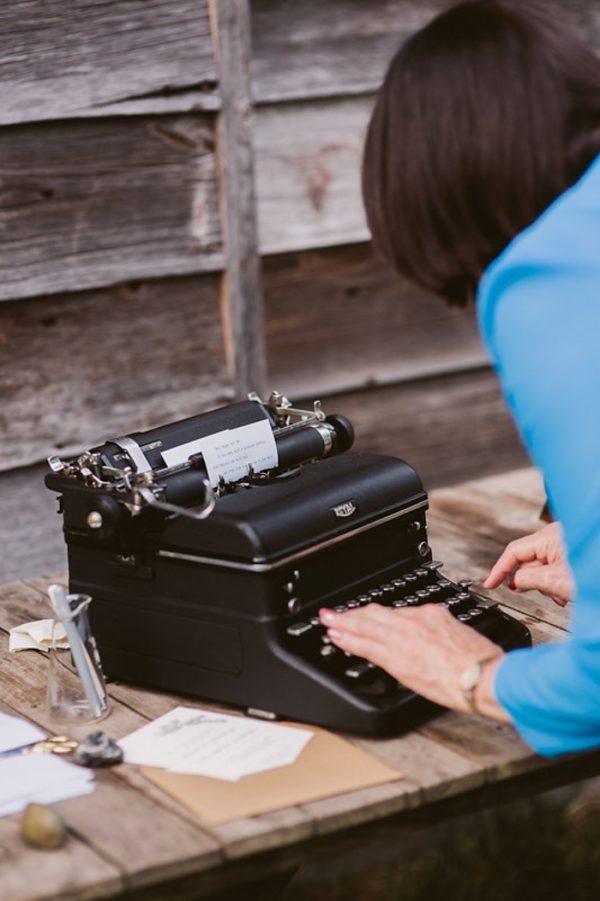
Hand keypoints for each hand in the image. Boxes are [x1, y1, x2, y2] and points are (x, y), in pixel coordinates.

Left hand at [319, 604, 507, 719]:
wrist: (487, 677)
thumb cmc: (483, 664)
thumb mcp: (463, 637)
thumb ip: (443, 634)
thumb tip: (435, 643)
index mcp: (433, 614)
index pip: (397, 612)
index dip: (378, 615)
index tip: (369, 615)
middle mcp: (416, 621)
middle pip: (376, 614)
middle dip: (353, 613)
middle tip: (334, 612)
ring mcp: (404, 637)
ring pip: (366, 626)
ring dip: (344, 622)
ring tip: (328, 620)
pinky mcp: (397, 657)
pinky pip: (366, 645)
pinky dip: (348, 639)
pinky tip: (337, 637)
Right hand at [483, 522, 572, 605]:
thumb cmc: (592, 576)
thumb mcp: (553, 580)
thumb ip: (526, 579)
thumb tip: (514, 581)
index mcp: (549, 536)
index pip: (514, 551)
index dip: (500, 569)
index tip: (490, 583)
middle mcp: (555, 537)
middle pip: (528, 562)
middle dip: (533, 581)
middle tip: (542, 591)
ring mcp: (564, 546)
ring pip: (541, 569)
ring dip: (547, 587)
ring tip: (561, 594)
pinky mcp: (570, 556)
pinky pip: (552, 570)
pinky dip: (555, 584)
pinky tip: (566, 593)